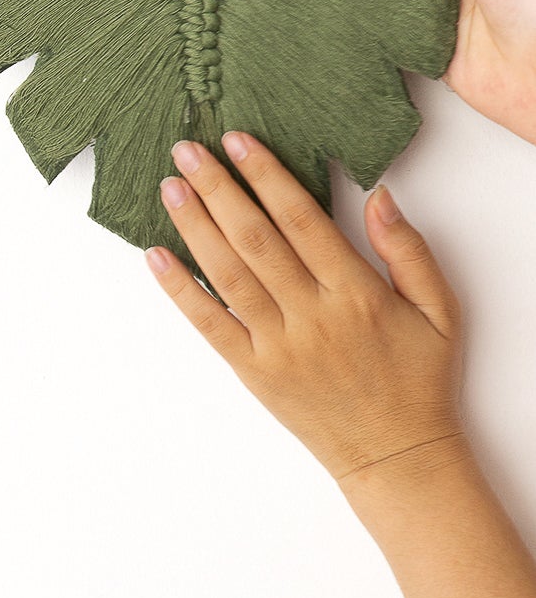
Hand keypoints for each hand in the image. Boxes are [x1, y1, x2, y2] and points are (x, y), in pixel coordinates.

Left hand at [146, 135, 464, 482]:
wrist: (399, 456)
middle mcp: (312, 316)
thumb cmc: (418, 379)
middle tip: (186, 150)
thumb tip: (378, 196)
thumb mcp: (439, 311)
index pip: (302, 220)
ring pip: (228, 275)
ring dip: (194, 227)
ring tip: (170, 188)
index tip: (238, 141)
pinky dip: (180, 291)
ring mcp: (278, 346)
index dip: (267, 176)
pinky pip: (211, 325)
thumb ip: (408, 250)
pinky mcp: (254, 373)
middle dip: (218, 189)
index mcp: (357, 293)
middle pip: (255, 239)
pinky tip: (157, 257)